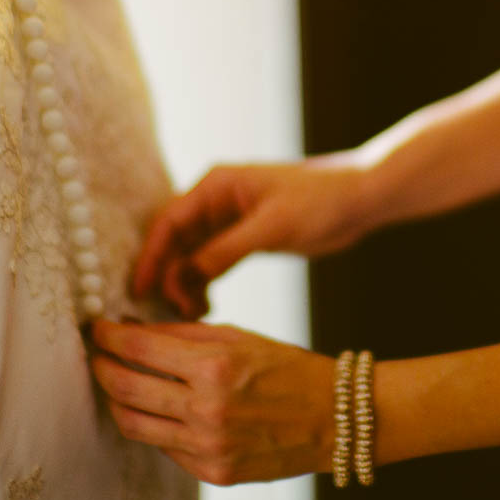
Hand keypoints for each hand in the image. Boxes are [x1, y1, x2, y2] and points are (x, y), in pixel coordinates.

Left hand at [89, 319, 335, 485]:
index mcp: (215, 367)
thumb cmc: (289, 369)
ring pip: (135, 425)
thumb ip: (183, 334)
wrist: (334, 419)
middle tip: (96, 355)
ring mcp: (208, 447)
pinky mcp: (213, 473)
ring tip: (116, 384)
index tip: (98, 328)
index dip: (109, 336)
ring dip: (117, 401)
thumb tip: (134, 329)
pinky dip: (154, 425)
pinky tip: (158, 409)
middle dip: (102, 367)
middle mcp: (207, 410)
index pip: (139, 349)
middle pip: (125, 388)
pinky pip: (165, 448)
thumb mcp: (239, 337)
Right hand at [132, 155, 379, 318]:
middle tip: (170, 312)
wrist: (361, 198)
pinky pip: (211, 261)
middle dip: (168, 275)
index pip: (169, 222)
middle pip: (175, 240)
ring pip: (191, 255)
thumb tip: (181, 277)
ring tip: (192, 315)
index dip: (150, 257)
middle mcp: (217, 200)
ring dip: (186, 283)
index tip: (139, 290)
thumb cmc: (319, 201)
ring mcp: (230, 219)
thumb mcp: (270, 228)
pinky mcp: (245, 236)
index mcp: (217, 185)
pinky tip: (205, 307)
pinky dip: (204, 283)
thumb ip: (224, 250)